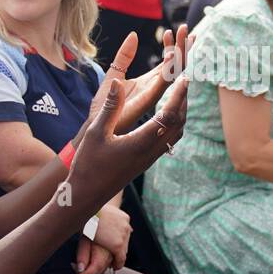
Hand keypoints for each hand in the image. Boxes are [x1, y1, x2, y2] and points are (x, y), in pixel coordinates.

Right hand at [68, 75, 188, 210]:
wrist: (87, 195)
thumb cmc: (88, 165)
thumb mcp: (95, 132)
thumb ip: (110, 107)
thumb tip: (117, 82)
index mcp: (140, 142)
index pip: (168, 115)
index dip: (178, 95)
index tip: (184, 78)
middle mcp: (150, 151)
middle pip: (178, 123)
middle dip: (183, 100)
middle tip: (185, 79)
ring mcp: (150, 158)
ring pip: (176, 133)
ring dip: (180, 113)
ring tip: (179, 94)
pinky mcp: (146, 162)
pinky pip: (169, 140)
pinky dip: (173, 124)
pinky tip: (166, 116)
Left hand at [76, 203, 130, 273]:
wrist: (92, 207)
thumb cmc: (86, 226)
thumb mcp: (85, 245)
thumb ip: (85, 259)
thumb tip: (80, 272)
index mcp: (116, 245)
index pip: (121, 259)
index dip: (117, 264)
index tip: (115, 266)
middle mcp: (124, 236)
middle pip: (124, 249)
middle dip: (118, 253)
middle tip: (112, 255)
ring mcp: (126, 226)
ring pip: (126, 238)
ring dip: (120, 242)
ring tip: (112, 242)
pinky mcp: (126, 218)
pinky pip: (126, 228)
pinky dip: (121, 231)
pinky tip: (114, 231)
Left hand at [87, 25, 192, 134]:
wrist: (96, 123)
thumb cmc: (105, 103)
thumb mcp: (115, 72)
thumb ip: (124, 55)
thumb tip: (134, 34)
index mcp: (150, 81)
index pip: (168, 61)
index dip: (173, 45)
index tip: (171, 29)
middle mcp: (155, 87)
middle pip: (176, 65)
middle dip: (182, 47)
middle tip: (185, 27)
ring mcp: (153, 94)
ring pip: (175, 73)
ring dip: (180, 54)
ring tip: (183, 36)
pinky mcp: (147, 100)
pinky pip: (163, 84)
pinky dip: (169, 69)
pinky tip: (170, 54)